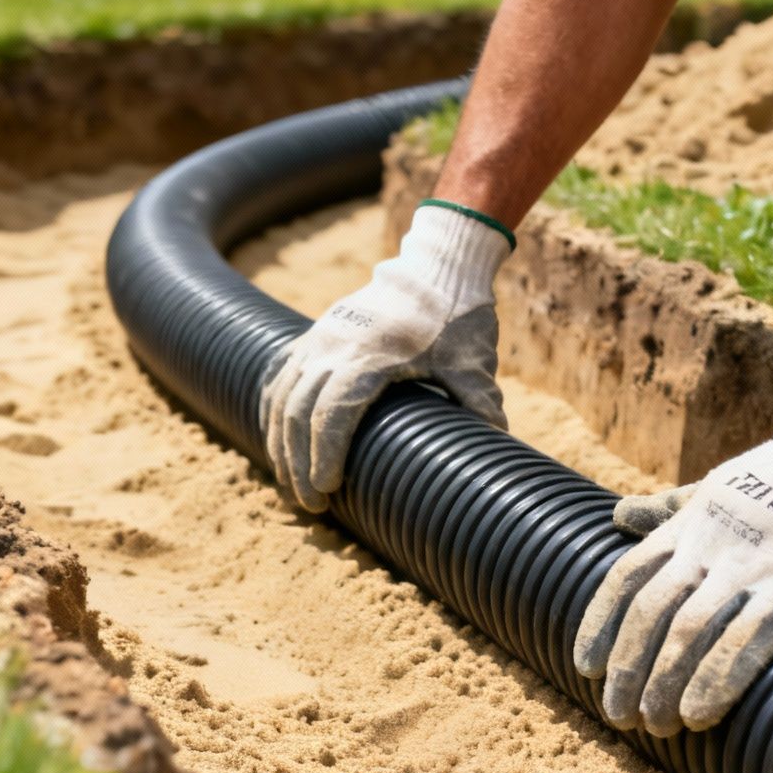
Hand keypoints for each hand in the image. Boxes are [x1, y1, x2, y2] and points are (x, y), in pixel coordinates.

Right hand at [261, 202, 512, 511]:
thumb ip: (481, 403)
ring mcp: (319, 338)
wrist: (436, 266)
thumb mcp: (474, 362)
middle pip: (298, 412)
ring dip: (281, 443)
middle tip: (312, 505)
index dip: (323, 455)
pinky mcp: (315, 334)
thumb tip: (497, 445)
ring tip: (292, 484)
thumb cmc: (457, 317)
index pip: (332, 413)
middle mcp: (334, 346)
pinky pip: (282, 377)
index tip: (325, 491)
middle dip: (298, 463)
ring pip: (283, 396)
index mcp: (370, 356)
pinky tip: (277, 442)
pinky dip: (275, 412)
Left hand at [573, 364, 772, 735]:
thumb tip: (619, 516)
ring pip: (690, 632)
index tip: (586, 667)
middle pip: (651, 613)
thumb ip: (668, 509)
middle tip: (620, 715)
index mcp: (688, 525)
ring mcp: (750, 566)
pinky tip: (702, 714)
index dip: (600, 624)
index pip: (626, 578)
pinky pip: (748, 639)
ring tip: (657, 727)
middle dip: (630, 669)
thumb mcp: (716, 486)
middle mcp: (709, 546)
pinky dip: (719, 680)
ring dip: (667, 684)